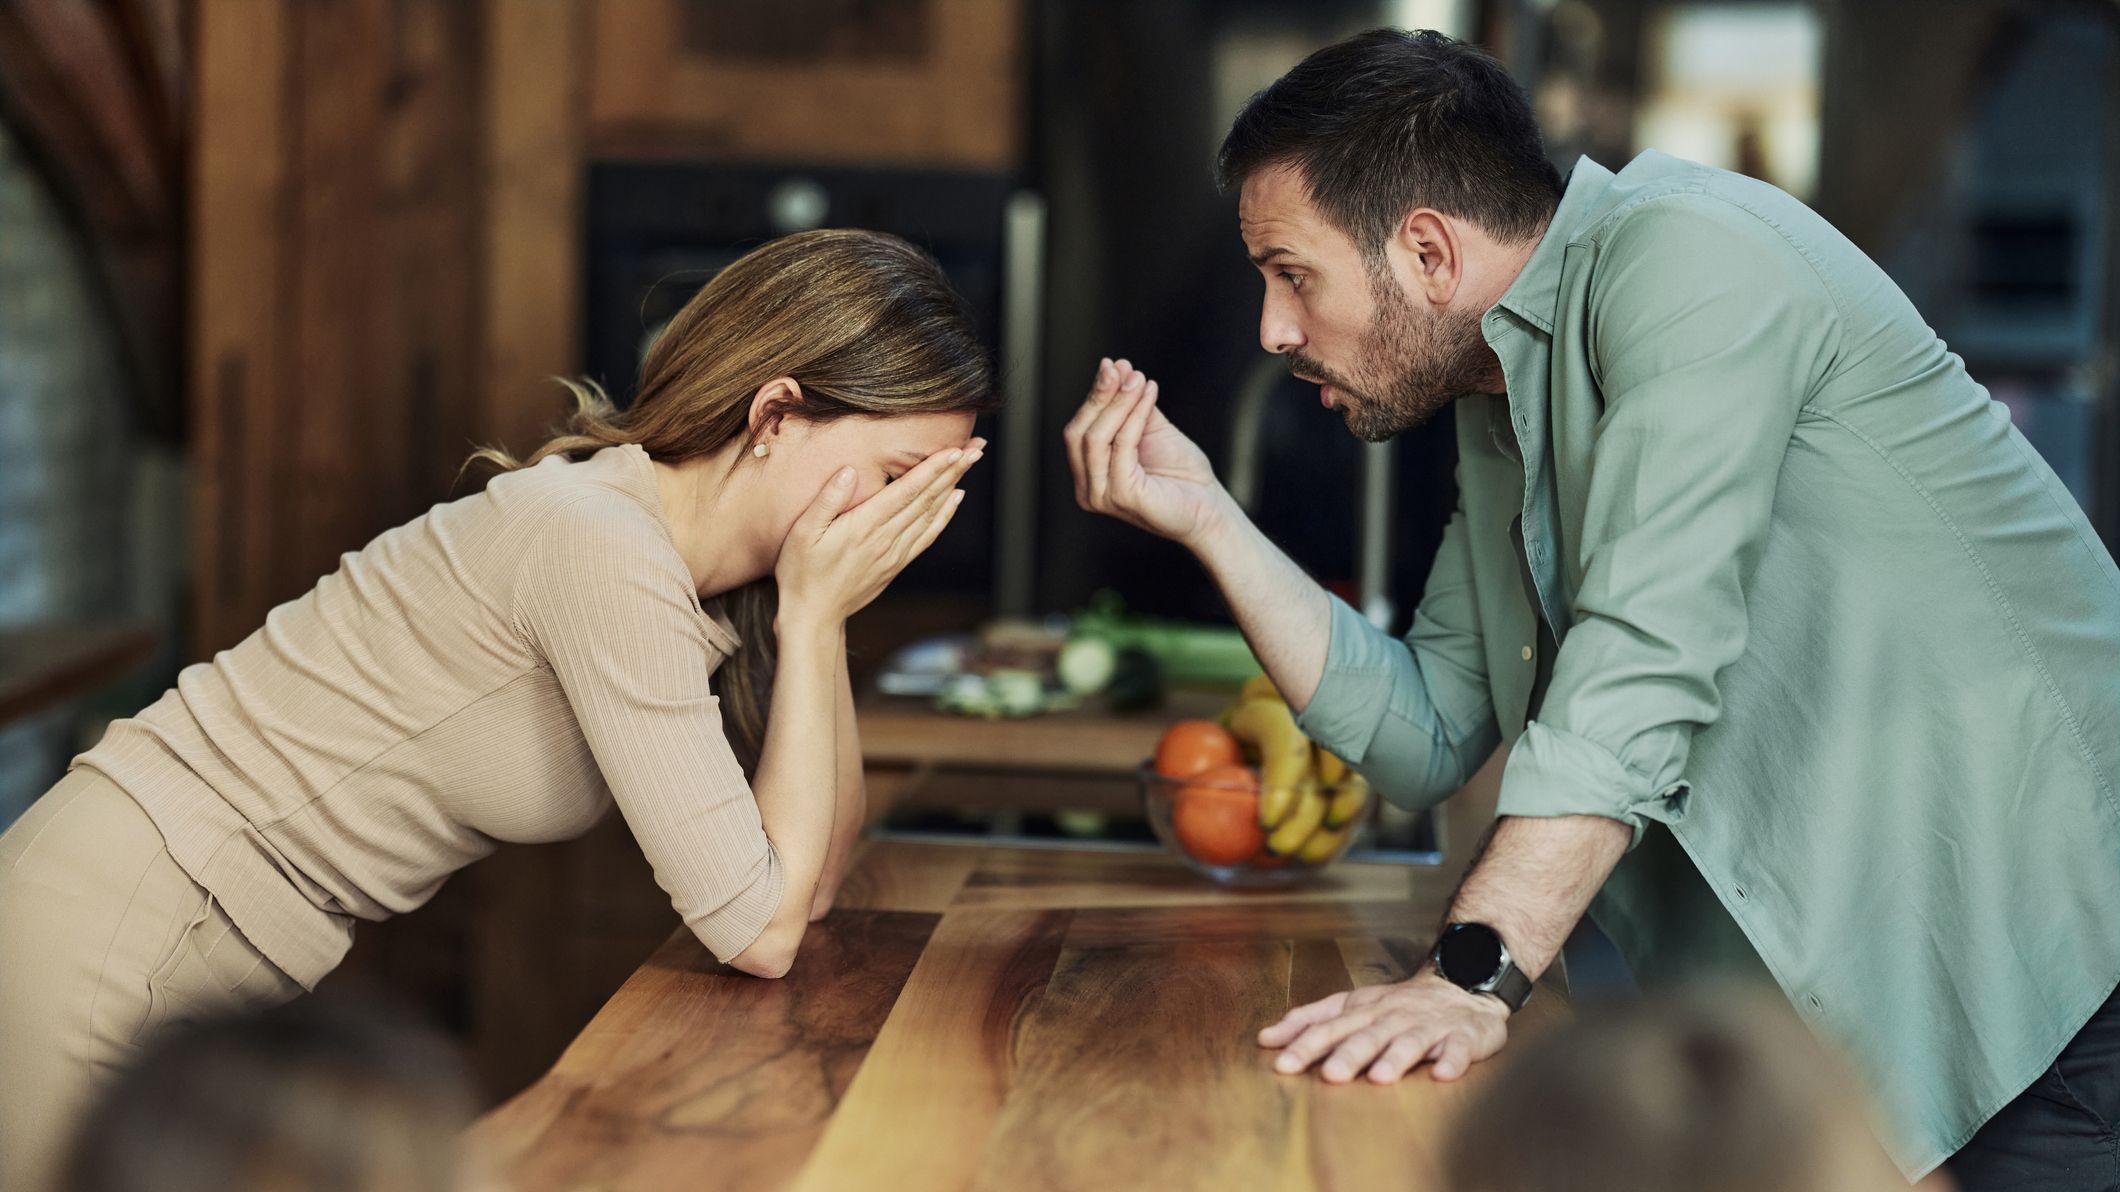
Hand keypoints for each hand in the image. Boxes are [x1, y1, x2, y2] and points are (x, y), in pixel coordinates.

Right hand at [774, 438, 983, 628]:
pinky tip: (955, 498)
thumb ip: (827, 500)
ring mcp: (895, 552)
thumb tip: (848, 471)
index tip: (955, 449)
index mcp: (864, 526)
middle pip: (927, 498)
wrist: (814, 614)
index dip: (933, 468)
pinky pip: (928, 535)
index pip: (907, 491)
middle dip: (953, 470)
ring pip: (932, 513)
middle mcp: (886, 538)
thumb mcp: (802, 532)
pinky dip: (945, 515)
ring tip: (971, 463)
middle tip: (976, 446)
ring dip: (953, 485)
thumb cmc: (802, 571)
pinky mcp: (897, 563)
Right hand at [1064, 358, 1228, 547]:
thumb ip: (1130, 405)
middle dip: (1099, 396)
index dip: (1093, 396)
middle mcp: (1089, 490)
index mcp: (1089, 476)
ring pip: (1096, 438)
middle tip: (1119, 367)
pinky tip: (1150, 395)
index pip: (1078, 430)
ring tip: (1138, 379)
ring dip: (1118, 402)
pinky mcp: (1123, 496)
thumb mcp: (1150, 430)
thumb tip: (1117, 367)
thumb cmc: (1181, 473)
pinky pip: (1122, 447)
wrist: (1209, 505)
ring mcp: (1102, 496)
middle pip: (1078, 433)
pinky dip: (1134, 416)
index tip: (1112, 364)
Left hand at [1258, 970, 1509, 1083]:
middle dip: (1349, 1055)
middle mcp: (1392, 1018)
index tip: (1282, 1065)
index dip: (1306, 1046)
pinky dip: (1452, 1060)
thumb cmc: (1396, 1005)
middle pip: (1368, 1036)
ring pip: (1410, 1041)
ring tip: (1380, 1077)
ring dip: (1395, 1058)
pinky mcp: (1463, 1036)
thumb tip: (1265, 1039)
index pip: (1330, 1028)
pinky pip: (1459, 1048)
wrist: (1460, 984)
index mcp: (1363, 1012)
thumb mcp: (1350, 1006)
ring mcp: (1429, 1026)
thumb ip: (1309, 1021)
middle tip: (1330, 1075)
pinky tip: (1443, 1073)